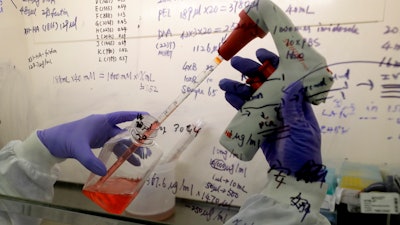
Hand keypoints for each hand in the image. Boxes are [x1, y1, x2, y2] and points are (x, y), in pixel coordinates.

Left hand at [37, 111, 147, 175]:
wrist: (50, 143)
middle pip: (123, 132)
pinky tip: (125, 162)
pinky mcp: (96, 142)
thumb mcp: (78, 149)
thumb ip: (90, 160)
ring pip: (119, 142)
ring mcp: (100, 135)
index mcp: (100, 121)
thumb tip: (103, 172)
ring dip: (128, 150)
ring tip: (139, 161)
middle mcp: (102, 126)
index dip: (134, 116)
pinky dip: (119, 154)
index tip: (148, 117)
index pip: (121, 116)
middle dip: (135, 140)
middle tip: (145, 150)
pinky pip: (112, 147)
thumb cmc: (65, 138)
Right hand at [219, 48, 324, 181]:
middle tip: (236, 63)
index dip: (275, 64)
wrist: (293, 176)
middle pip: (266, 83)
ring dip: (239, 88)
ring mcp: (270, 115)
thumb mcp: (301, 130)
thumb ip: (294, 109)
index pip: (287, 77)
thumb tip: (292, 83)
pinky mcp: (259, 126)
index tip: (262, 54)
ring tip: (224, 83)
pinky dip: (237, 103)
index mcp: (297, 103)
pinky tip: (228, 95)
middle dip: (252, 72)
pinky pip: (247, 112)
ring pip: (253, 96)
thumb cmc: (303, 152)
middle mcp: (283, 105)